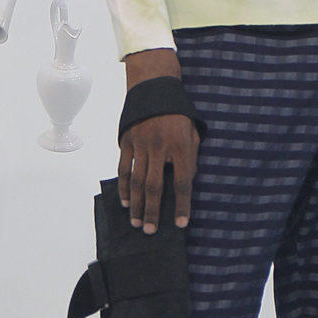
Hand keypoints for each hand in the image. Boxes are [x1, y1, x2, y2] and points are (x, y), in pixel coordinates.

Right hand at [119, 48, 199, 232]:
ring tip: (136, 221)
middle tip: (150, 230)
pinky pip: (124, 168)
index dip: (182, 205)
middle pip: (155, 186)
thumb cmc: (178, 112)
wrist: (154, 86)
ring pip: (137, 181)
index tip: (180, 223)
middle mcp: (160, 146)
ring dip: (136, 204)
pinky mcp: (127, 141)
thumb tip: (187, 183)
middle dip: (152, 211)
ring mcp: (141, 144)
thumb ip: (191, 157)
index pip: (182, 182)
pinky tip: (125, 201)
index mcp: (181, 145)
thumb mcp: (193, 131)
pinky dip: (124, 187)